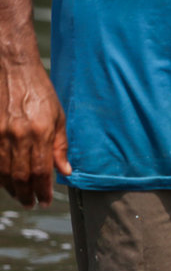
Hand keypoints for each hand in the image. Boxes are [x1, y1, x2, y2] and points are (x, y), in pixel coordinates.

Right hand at [0, 59, 70, 207]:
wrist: (11, 67)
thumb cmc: (38, 90)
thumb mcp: (58, 117)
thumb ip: (60, 146)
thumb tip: (65, 171)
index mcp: (40, 133)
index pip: (41, 171)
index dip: (43, 190)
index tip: (46, 200)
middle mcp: (18, 135)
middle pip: (20, 175)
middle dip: (26, 194)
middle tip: (31, 203)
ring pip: (3, 170)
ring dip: (11, 187)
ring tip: (19, 196)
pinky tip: (4, 181)